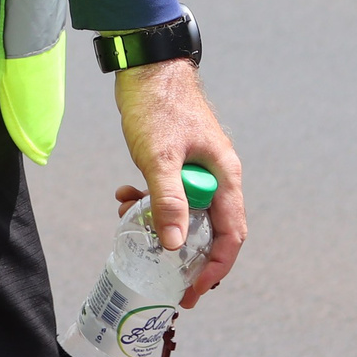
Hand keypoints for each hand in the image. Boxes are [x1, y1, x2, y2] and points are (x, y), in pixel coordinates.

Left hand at [113, 58, 245, 307]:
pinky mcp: (179, 160)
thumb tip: (174, 246)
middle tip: (159, 272)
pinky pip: (170, 192)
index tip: (191, 291)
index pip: (230, 236)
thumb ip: (168, 200)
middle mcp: (218, 176)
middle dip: (182, 251)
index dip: (214, 268)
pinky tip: (126, 192)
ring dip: (159, 221)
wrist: (146, 65)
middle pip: (209, 229)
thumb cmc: (158, 105)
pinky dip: (150, 199)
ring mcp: (199, 168)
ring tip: (128, 216)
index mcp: (224, 176)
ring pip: (185, 210)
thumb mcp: (158, 157)